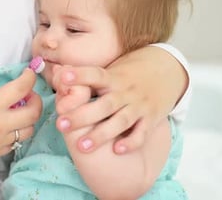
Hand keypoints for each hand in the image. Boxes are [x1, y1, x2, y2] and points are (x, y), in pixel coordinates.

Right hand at [0, 67, 41, 181]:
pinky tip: (7, 122)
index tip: (28, 71)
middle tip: (28, 91)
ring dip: (29, 117)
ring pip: (28, 130)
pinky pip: (16, 142)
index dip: (29, 77)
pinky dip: (17, 130)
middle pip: (33, 113)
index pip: (21, 89)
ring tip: (19, 107)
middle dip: (36, 99)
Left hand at [52, 46, 187, 154]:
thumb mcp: (110, 70)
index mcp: (112, 78)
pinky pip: (141, 133)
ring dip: (101, 134)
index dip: (78, 75)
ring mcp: (139, 105)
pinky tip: (117, 151)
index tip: (62, 77)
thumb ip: (88, 76)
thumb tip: (55, 72)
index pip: (94, 74)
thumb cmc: (128, 73)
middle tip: (60, 125)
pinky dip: (131, 142)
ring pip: (120, 121)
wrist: (167, 71)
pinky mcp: (151, 119)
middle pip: (103, 105)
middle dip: (81, 116)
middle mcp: (125, 92)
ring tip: (82, 146)